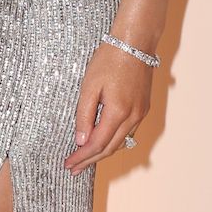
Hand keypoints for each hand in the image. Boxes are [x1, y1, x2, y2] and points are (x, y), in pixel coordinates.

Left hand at [66, 42, 150, 174]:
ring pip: (120, 142)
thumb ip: (84, 115)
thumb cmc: (109, 59)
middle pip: (110, 148)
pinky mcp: (143, 108)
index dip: (82, 157)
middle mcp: (133, 117)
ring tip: (85, 161)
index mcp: (118, 112)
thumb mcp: (89, 86)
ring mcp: (141, 113)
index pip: (97, 144)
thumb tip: (81, 141)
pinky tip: (103, 143)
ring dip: (102, 154)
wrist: (135, 42)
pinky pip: (128, 132)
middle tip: (73, 169)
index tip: (68, 164)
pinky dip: (113, 142)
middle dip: (90, 161)